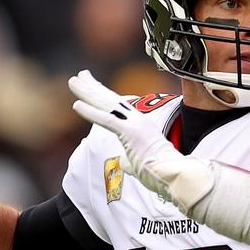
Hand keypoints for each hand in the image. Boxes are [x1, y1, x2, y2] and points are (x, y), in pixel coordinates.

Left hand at [68, 70, 214, 211]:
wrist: (176, 174)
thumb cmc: (162, 173)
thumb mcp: (141, 163)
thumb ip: (130, 160)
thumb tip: (123, 163)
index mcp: (140, 126)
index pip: (118, 107)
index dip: (104, 96)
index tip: (93, 85)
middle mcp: (137, 120)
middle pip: (110, 100)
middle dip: (93, 87)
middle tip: (79, 75)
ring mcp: (134, 124)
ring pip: (106, 104)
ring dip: (88, 92)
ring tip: (73, 81)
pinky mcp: (130, 132)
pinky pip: (106, 120)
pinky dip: (91, 112)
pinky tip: (76, 105)